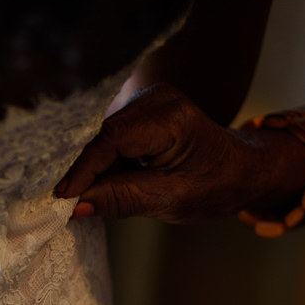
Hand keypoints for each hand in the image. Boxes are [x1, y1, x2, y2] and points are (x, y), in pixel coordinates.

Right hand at [54, 83, 294, 223]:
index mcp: (172, 118)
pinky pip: (110, 138)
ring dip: (95, 168)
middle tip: (67, 203)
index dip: (84, 168)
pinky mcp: (140, 110)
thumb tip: (77, 206)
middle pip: (103, 136)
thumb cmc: (216, 185)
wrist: (241, 169)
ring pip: (102, 137)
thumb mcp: (171, 201)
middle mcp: (157, 99)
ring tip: (92, 196)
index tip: (62, 197)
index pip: (112, 139)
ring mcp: (147, 100)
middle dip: (85, 170)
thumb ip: (122, 199)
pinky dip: (105, 163)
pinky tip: (107, 182)